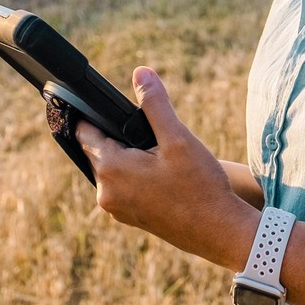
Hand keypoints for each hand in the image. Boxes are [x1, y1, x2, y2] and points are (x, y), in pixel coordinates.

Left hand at [74, 68, 258, 270]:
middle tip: (148, 131)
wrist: (219, 232)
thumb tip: (141, 73)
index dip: (93, 115)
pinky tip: (162, 173)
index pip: (85, 132)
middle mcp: (106, 193)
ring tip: (158, 152)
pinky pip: (123, 187)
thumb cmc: (200, 186)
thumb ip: (155, 104)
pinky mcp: (130, 218)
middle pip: (98, 151)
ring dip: (127, 157)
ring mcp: (117, 209)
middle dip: (117, 137)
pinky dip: (135, 175)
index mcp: (112, 170)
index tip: (102, 105)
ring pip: (112, 169)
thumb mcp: (178, 138)